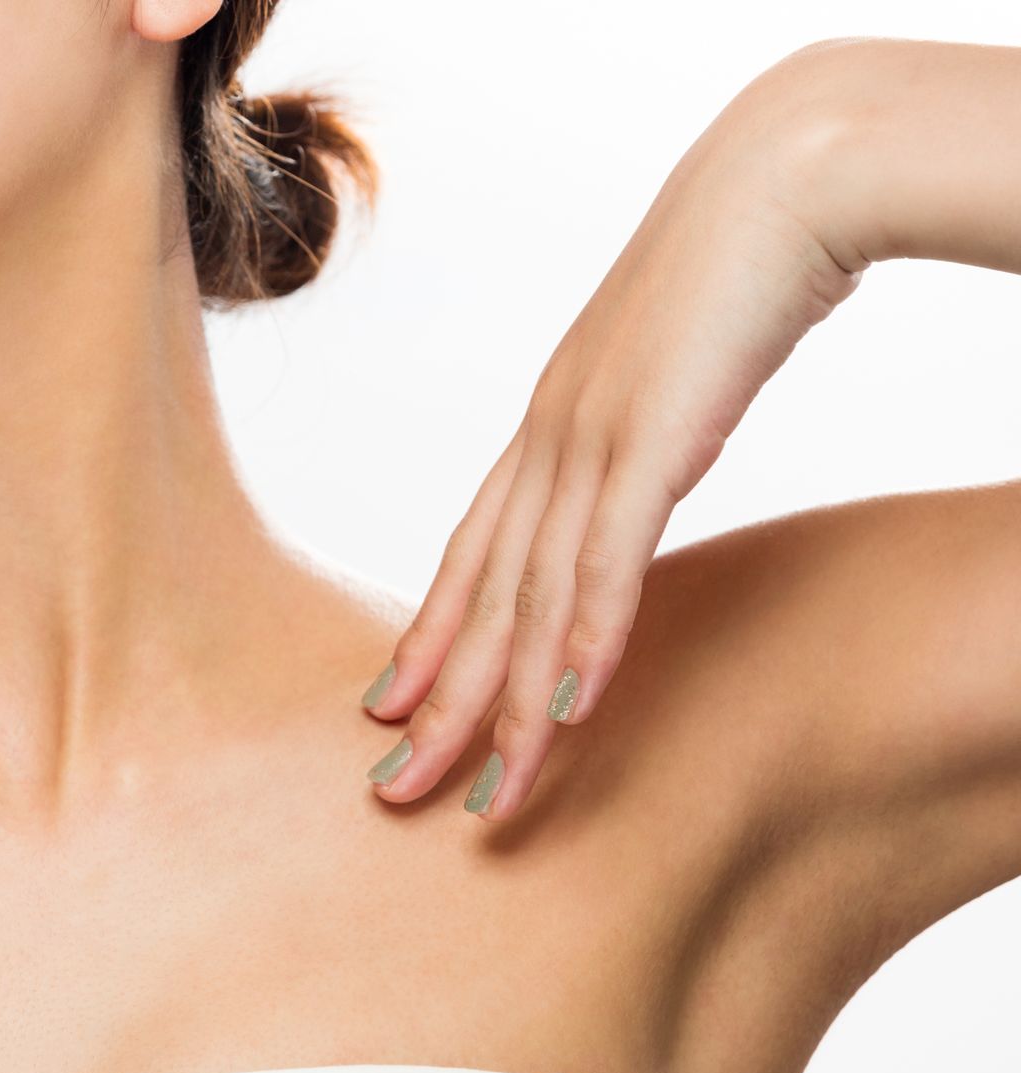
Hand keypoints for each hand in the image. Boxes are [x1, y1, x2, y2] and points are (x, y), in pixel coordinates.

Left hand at [360, 45, 867, 818]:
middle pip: (479, 595)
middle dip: (436, 701)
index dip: (427, 637)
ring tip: (478, 795)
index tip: (388, 708)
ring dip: (504, 705)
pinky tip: (564, 713)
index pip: (471, 554)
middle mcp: (547, 442)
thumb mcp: (664, 379)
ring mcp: (590, 439)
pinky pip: (607, 559)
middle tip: (390, 790)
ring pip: (531, 597)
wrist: (779, 183)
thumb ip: (636, 440)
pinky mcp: (653, 437)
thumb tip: (632, 485)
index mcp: (546, 428)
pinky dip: (585, 640)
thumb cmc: (729, 275)